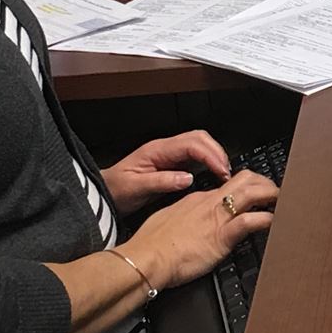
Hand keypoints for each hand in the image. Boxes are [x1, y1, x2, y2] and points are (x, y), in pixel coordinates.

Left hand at [101, 129, 229, 215]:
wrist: (105, 194)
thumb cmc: (117, 190)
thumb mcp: (136, 188)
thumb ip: (162, 182)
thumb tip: (188, 178)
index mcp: (157, 150)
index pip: (191, 144)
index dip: (210, 155)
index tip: (221, 170)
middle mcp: (165, 149)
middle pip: (200, 138)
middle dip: (217, 152)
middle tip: (227, 173)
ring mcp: (169, 155)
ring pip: (200, 146)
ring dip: (215, 156)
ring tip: (223, 175)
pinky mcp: (172, 164)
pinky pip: (195, 157)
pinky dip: (209, 163)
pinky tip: (213, 176)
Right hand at [127, 170, 277, 294]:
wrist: (147, 257)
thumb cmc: (151, 244)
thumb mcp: (167, 219)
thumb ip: (182, 216)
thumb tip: (188, 219)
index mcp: (197, 200)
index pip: (227, 186)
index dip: (244, 188)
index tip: (253, 194)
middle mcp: (210, 204)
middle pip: (244, 180)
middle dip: (263, 182)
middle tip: (274, 191)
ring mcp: (217, 219)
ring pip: (251, 193)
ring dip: (270, 195)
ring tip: (281, 201)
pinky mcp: (222, 237)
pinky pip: (249, 222)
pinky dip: (266, 220)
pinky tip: (274, 223)